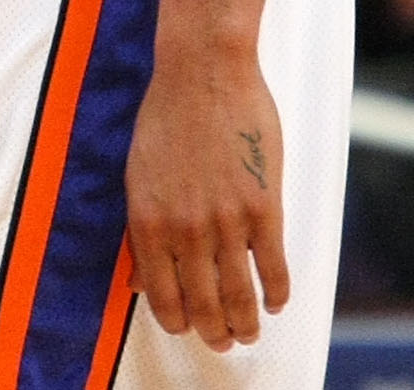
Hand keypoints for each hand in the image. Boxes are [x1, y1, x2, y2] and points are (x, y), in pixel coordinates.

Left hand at [126, 42, 287, 350]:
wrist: (204, 71)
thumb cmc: (167, 117)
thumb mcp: (137, 175)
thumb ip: (140, 229)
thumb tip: (137, 280)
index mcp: (147, 221)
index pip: (162, 296)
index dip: (178, 321)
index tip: (189, 329)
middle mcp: (184, 229)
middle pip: (204, 305)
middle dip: (214, 333)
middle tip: (224, 342)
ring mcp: (226, 221)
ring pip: (240, 296)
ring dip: (246, 324)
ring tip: (250, 333)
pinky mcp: (264, 208)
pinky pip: (273, 269)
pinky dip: (276, 294)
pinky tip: (276, 302)